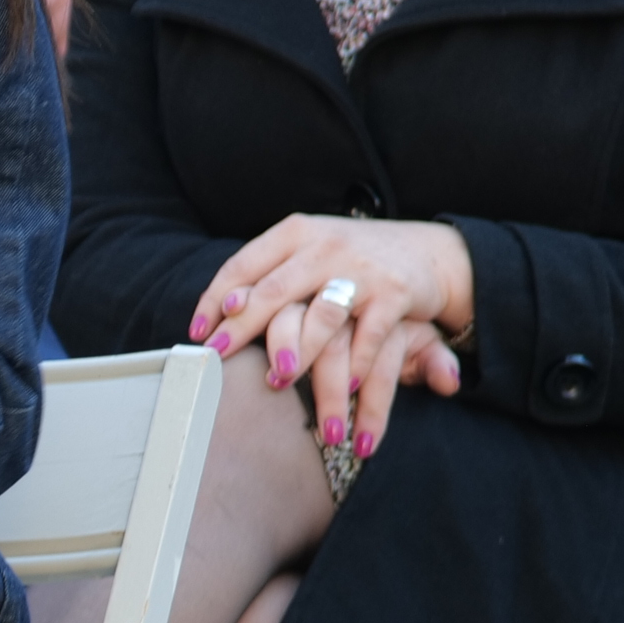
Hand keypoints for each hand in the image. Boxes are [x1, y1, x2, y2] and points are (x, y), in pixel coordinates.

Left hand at [191, 214, 470, 464]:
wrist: (426, 250)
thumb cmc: (349, 260)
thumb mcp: (306, 254)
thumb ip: (268, 275)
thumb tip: (221, 309)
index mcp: (295, 234)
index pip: (243, 265)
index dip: (215, 300)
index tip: (197, 334)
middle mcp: (324, 247)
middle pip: (274, 292)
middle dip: (242, 328)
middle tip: (216, 358)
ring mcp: (361, 270)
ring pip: (321, 317)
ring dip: (299, 353)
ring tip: (278, 380)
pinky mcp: (394, 294)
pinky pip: (370, 335)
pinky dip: (357, 364)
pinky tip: (346, 388)